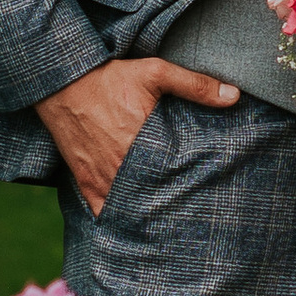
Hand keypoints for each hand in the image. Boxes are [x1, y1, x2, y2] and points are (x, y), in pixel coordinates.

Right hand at [36, 56, 236, 213]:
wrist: (62, 83)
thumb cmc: (110, 78)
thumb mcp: (155, 73)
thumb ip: (195, 85)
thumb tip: (234, 96)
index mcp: (144, 142)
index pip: (178, 176)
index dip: (194, 185)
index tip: (210, 190)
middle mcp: (123, 167)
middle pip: (157, 196)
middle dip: (175, 202)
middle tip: (196, 211)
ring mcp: (103, 179)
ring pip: (132, 209)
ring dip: (150, 212)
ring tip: (172, 221)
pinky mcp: (86, 183)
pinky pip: (105, 212)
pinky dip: (120, 218)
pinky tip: (136, 222)